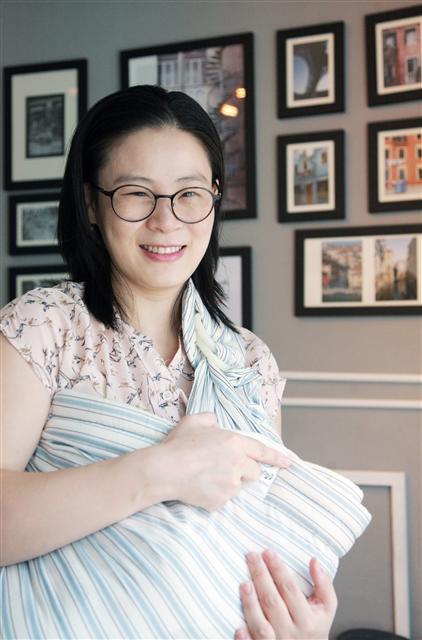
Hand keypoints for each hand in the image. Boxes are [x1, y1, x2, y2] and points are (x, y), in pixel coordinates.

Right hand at [159, 413, 290, 510]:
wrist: (164, 470)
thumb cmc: (177, 445)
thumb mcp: (194, 421)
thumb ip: (211, 420)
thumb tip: (217, 425)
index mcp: (233, 441)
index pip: (262, 450)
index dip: (276, 457)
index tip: (288, 462)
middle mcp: (237, 462)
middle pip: (253, 471)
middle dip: (244, 470)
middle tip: (223, 467)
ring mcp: (231, 483)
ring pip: (238, 486)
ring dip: (227, 482)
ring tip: (205, 476)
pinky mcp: (222, 500)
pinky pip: (224, 499)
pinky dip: (215, 495)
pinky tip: (200, 487)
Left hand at [235, 551, 336, 639]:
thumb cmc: (314, 627)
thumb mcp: (327, 607)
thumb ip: (323, 584)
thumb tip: (314, 561)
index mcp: (307, 619)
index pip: (290, 588)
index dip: (278, 569)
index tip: (268, 552)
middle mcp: (291, 632)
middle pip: (272, 601)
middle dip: (261, 577)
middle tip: (252, 556)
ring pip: (261, 625)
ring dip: (251, 604)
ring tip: (244, 584)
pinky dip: (245, 637)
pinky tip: (238, 625)